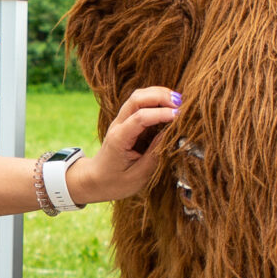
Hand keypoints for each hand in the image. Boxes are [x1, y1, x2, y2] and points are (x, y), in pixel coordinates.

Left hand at [66, 86, 179, 204]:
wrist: (95, 180)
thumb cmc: (115, 182)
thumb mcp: (138, 176)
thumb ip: (154, 155)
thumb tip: (171, 136)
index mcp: (119, 139)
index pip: (140, 118)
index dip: (161, 114)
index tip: (179, 116)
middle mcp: (118, 125)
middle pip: (137, 98)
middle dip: (160, 96)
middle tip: (181, 104)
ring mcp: (121, 120)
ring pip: (139, 96)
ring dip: (159, 94)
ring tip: (178, 102)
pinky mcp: (127, 121)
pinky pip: (141, 103)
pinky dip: (156, 100)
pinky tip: (170, 106)